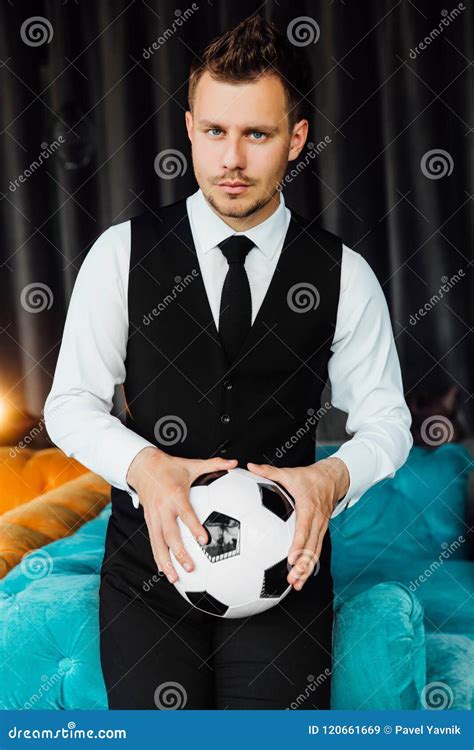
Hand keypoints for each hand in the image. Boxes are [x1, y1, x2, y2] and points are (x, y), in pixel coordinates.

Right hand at [127, 447, 237, 582]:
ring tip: (174, 578)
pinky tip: (164, 571)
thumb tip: (234, 462)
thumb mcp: (191, 464)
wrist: (142, 466)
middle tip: (191, 568)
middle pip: (170, 535)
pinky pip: (153, 541)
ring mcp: (153, 517)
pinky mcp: (148, 521)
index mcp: (175, 495)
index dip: (194, 527)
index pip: (186, 514)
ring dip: (166, 562)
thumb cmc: (169, 466)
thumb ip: (214, 464)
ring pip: (158, 543)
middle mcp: (163, 508)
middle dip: (179, 553)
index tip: (204, 540)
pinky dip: (158, 557)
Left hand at [247, 458, 348, 590]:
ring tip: (297, 585)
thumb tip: (249, 466)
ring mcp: (321, 527)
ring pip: (316, 552)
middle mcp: (317, 520)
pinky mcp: (321, 531)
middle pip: (312, 547)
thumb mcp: (289, 472)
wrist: (332, 478)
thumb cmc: (308, 477)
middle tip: (292, 580)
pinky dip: (310, 564)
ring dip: (308, 569)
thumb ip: (268, 472)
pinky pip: (316, 549)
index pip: (304, 530)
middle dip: (303, 565)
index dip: (298, 545)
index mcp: (308, 508)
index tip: (291, 559)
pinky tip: (301, 576)